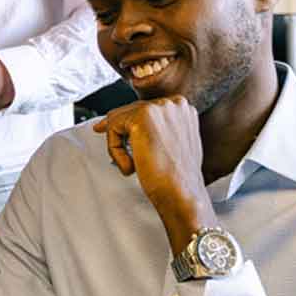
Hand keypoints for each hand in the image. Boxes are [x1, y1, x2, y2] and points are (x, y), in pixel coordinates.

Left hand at [91, 96, 218, 252]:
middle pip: (130, 111)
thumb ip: (158, 131)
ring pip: (118, 119)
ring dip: (119, 146)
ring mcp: (158, 108)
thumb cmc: (178, 177)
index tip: (112, 132)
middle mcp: (173, 103)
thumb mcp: (172, 146)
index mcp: (183, 108)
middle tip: (123, 158)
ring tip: (134, 167)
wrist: (181, 193)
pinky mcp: (141, 117)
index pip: (146, 109)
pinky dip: (115, 150)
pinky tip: (130, 167)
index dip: (128, 124)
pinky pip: (112, 128)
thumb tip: (132, 128)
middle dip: (120, 135)